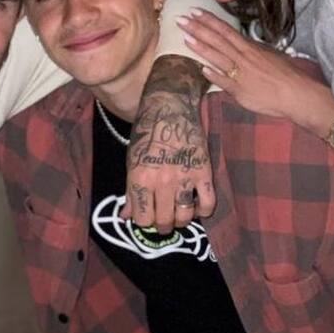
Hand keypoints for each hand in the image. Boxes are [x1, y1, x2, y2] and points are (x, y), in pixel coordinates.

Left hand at [125, 55, 215, 233]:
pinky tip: (197, 204)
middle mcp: (161, 182)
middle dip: (162, 225)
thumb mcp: (131, 161)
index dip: (143, 221)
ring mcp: (184, 177)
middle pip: (163, 221)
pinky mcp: (204, 171)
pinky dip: (203, 210)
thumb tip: (125, 216)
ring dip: (181, 219)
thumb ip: (130, 191)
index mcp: (140, 178)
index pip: (141, 218)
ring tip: (179, 213)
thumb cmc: (147, 133)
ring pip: (185, 216)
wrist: (170, 108)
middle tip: (164, 220)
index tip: (146, 217)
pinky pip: (208, 203)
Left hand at [178, 9, 333, 133]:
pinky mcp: (241, 91)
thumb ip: (253, 50)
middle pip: (217, 40)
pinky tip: (201, 69)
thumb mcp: (270, 55)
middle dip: (198, 29)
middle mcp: (243, 58)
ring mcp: (241, 74)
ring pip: (218, 57)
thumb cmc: (286, 74)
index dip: (209, 21)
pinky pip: (224, 82)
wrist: (297, 93)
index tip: (195, 12)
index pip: (226, 31)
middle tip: (181, 19)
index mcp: (250, 48)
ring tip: (185, 37)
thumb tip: (241, 43)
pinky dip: (213, 75)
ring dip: (201, 47)